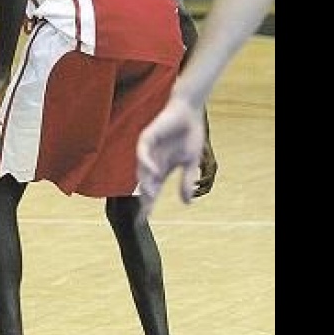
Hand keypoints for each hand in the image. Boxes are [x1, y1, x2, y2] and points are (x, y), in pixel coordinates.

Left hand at [136, 100, 213, 214]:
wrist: (190, 113)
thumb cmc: (189, 135)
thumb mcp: (191, 163)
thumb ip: (187, 181)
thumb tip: (186, 203)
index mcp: (161, 169)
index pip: (152, 191)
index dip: (147, 205)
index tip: (143, 221)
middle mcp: (152, 161)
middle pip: (144, 184)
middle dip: (144, 199)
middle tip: (143, 214)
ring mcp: (148, 150)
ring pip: (142, 170)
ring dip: (146, 183)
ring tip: (150, 196)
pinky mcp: (147, 137)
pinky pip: (143, 152)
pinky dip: (147, 162)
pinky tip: (154, 171)